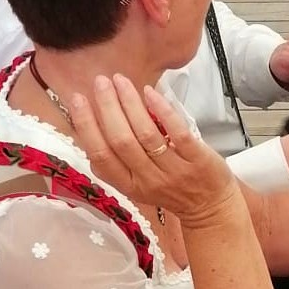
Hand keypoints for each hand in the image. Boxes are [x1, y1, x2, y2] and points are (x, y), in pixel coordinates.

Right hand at [69, 75, 235, 229]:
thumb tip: (90, 128)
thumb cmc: (171, 190)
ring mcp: (173, 171)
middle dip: (107, 107)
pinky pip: (177, 132)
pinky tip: (150, 92)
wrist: (211, 208)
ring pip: (145, 134)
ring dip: (130, 103)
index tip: (78, 98)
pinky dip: (161, 110)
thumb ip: (116, 162)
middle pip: (120, 141)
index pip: (100, 155)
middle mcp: (148, 180)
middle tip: (100, 82)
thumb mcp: (137, 184)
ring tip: (120, 81)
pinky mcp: (197, 160)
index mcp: (128, 185)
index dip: (86, 126)